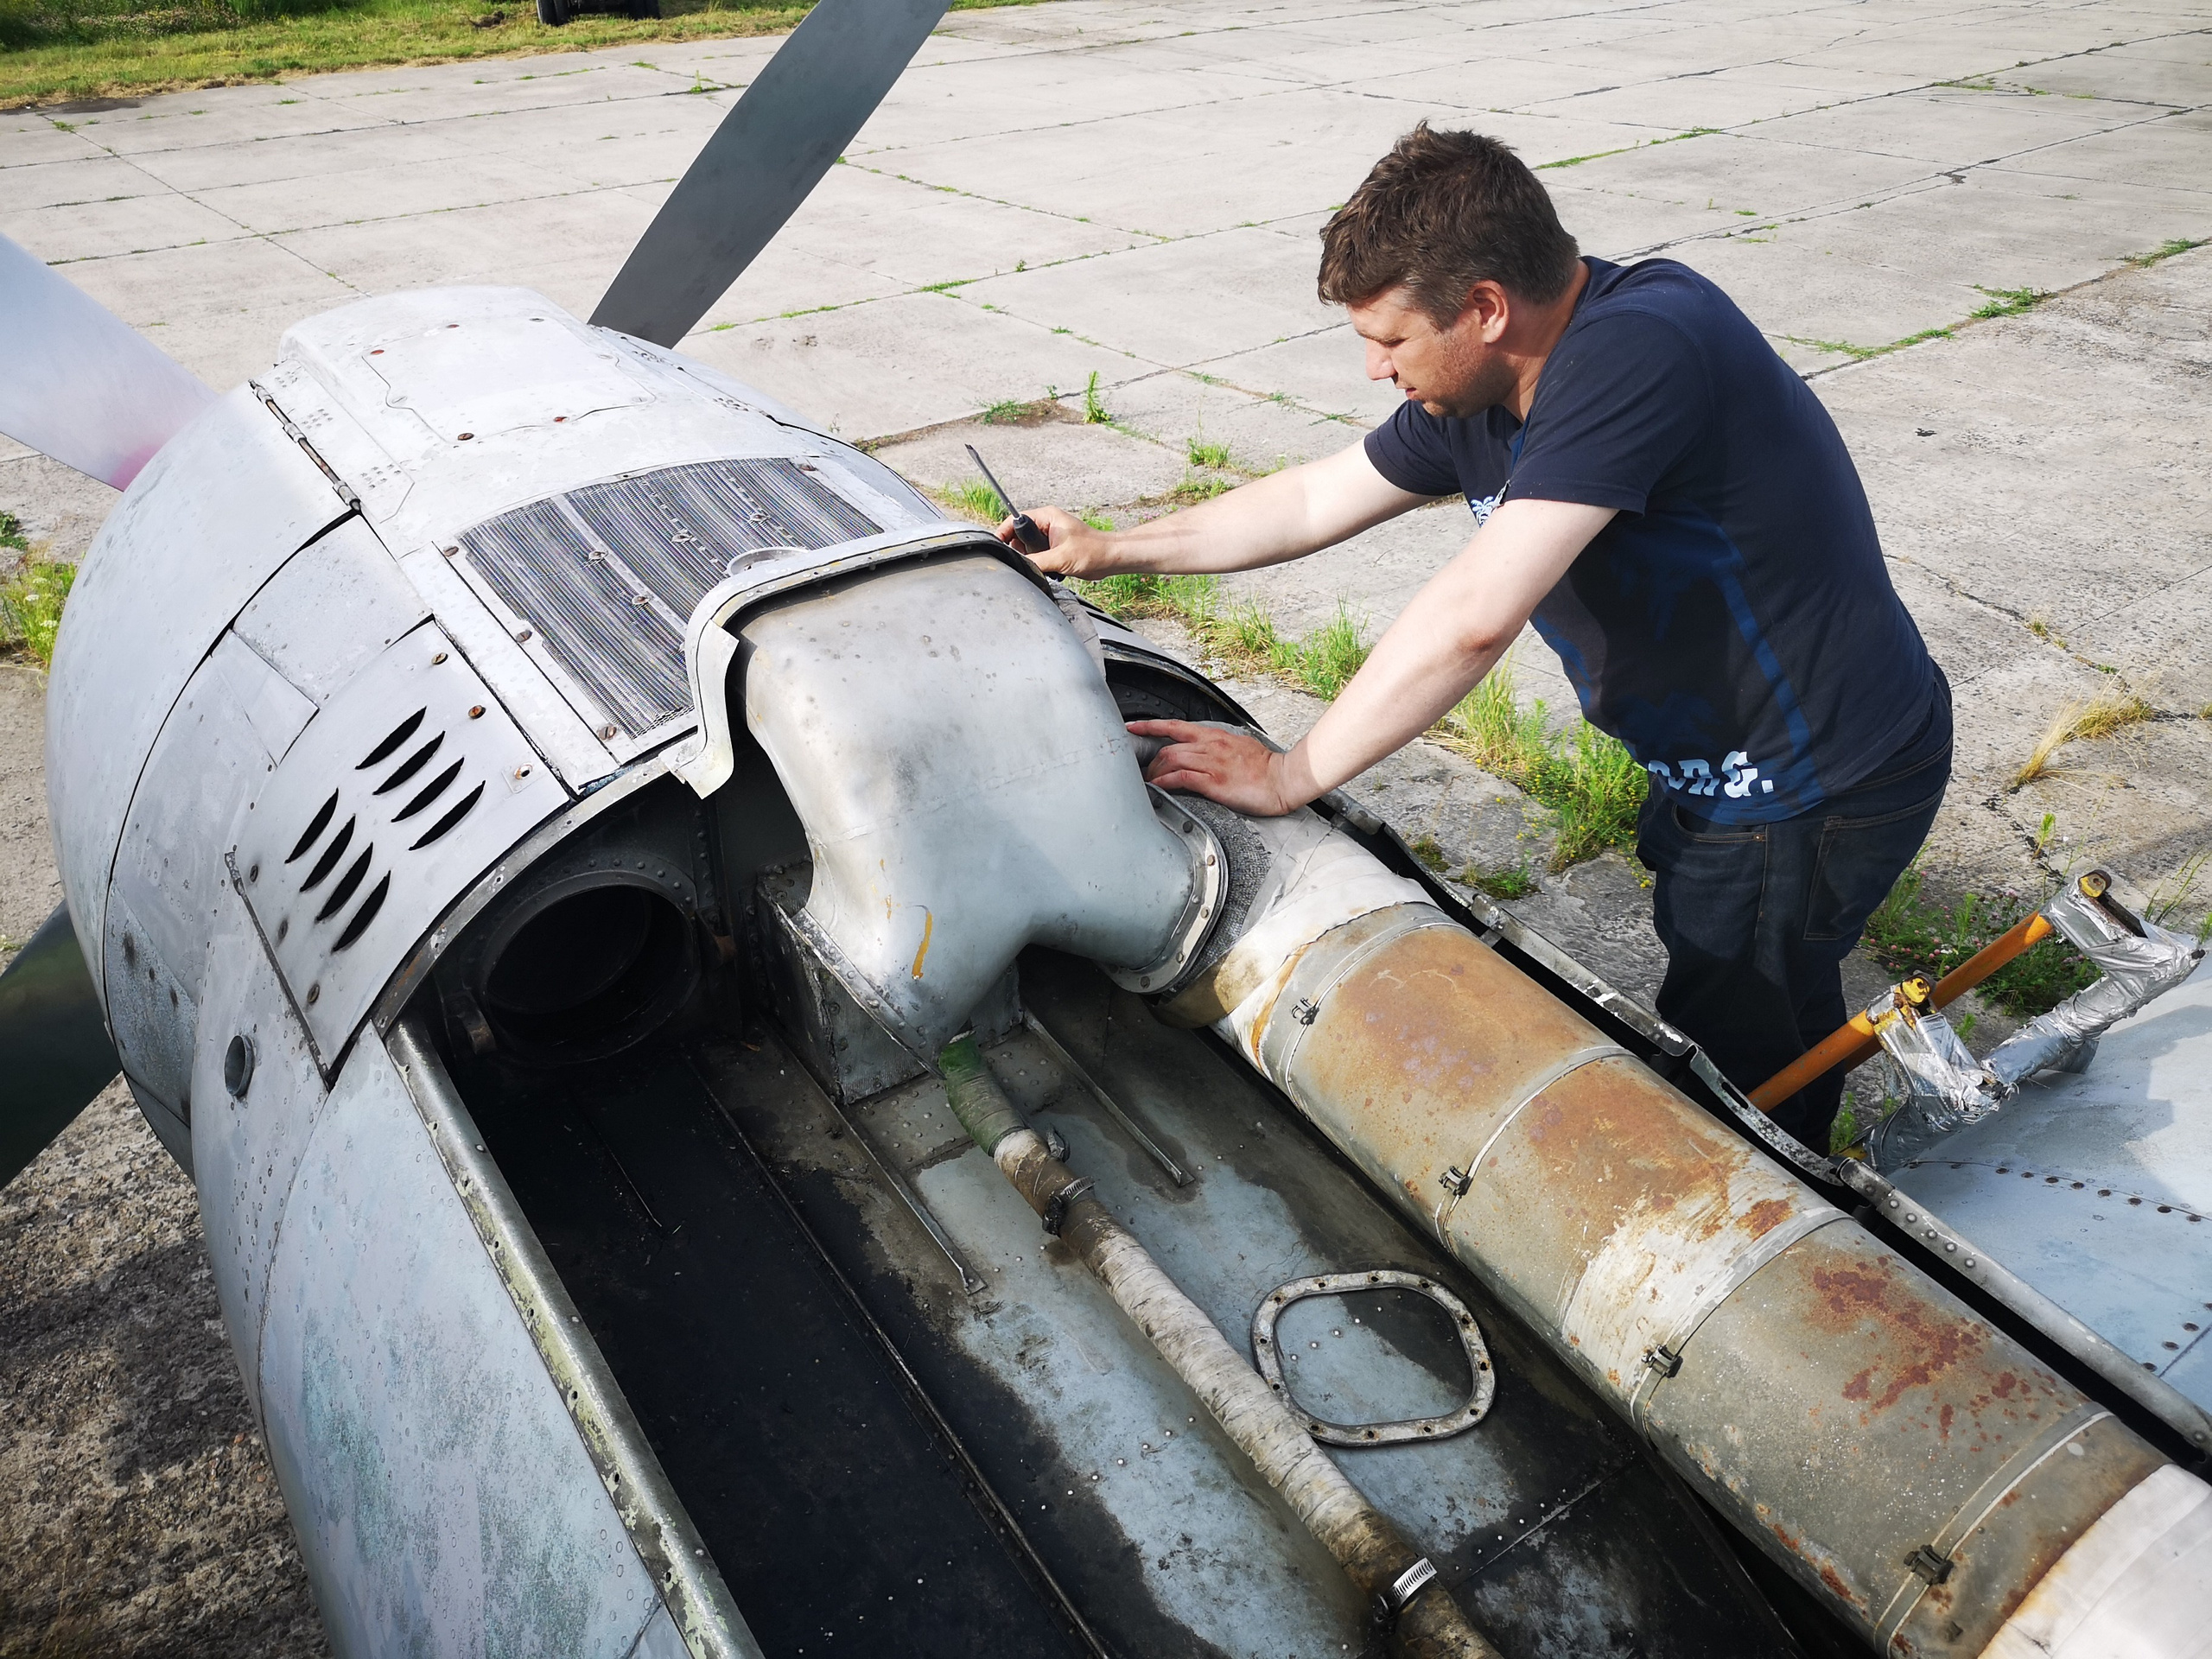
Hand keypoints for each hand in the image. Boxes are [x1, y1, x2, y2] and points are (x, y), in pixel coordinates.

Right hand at [996, 504, 1112, 577]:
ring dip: (1032, 559)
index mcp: (1047, 516)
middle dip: (1020, 550)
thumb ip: (1036, 561)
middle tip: (1029, 561)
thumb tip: (1019, 565)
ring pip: (1028, 548)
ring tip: (1044, 565)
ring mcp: (1050, 536)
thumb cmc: (1093, 551)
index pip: (1015, 520)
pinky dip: (1040, 564)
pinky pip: (1038, 556)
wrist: (1111, 559)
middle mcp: (1047, 524)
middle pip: (1019, 536)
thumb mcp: (1060, 558)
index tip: (997, 546)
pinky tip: (1050, 569)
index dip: (1004, 533)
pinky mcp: (1055, 548)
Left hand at [1128, 720, 1309, 816]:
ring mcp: (1211, 763)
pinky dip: (1165, 782)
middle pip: (1167, 747)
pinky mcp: (1214, 782)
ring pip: (1171, 759)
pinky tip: (1158, 788)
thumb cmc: (1265, 768)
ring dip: (1155, 772)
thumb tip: (1203, 754)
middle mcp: (1210, 746)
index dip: (1151, 726)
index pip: (1175, 726)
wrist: (1283, 779)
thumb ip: (1217, 748)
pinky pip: (1181, 778)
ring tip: (1149, 783)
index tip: (1133, 727)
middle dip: (1151, 761)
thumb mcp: (1238, 747)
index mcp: (1215, 736)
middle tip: (1144, 773)